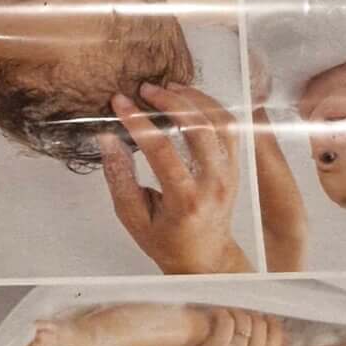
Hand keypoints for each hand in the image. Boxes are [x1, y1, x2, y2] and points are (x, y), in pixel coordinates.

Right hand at [98, 82, 247, 274]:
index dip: (138, 122)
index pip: (162, 150)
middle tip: (145, 90)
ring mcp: (230, 173)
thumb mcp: (133, 217)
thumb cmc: (168, 241)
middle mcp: (214, 184)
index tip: (121, 104)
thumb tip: (109, 140)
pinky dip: (210, 106)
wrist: (205, 256)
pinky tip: (189, 98)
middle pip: (198, 128)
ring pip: (220, 121)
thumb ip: (119, 178)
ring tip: (167, 88)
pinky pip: (229, 127)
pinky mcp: (236, 165)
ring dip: (193, 98)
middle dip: (169, 101)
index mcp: (186, 201)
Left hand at [152, 307, 286, 345]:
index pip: (276, 334)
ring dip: (232, 313)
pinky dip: (219, 314)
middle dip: (247, 315)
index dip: (266, 321)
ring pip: (244, 319)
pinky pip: (226, 320)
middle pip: (260, 323)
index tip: (253, 318)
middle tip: (234, 316)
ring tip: (222, 316)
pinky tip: (213, 316)